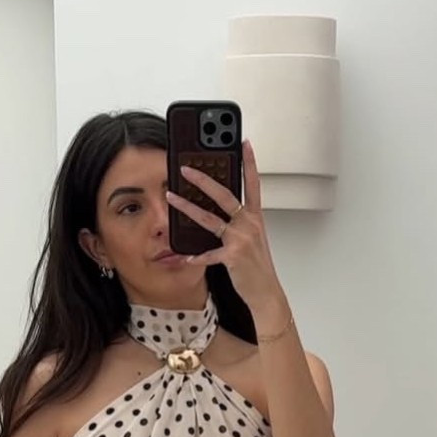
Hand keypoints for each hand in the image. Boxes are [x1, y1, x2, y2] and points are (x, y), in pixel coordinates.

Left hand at [166, 140, 285, 319]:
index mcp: (255, 217)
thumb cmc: (256, 266)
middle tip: (186, 168)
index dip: (249, 162)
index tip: (243, 143)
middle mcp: (249, 224)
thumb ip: (238, 222)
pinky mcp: (233, 256)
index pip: (253, 184)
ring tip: (171, 197)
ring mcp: (241, 239)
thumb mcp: (251, 238)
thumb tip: (217, 210)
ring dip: (188, 208)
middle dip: (204, 180)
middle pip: (225, 195)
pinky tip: (185, 258)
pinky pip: (209, 254)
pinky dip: (197, 257)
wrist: (266, 292)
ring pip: (210, 219)